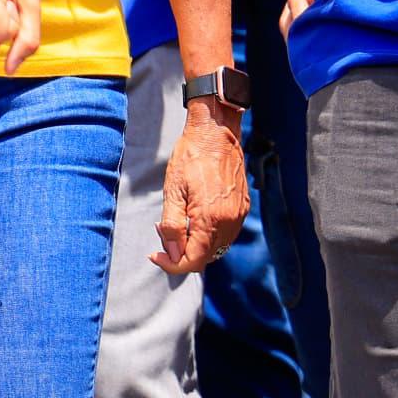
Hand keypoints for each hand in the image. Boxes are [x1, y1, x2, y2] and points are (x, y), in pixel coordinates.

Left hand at [160, 99, 249, 274]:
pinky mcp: (242, 207)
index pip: (194, 261)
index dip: (172, 265)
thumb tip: (174, 255)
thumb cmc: (190, 158)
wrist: (215, 132)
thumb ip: (173, 228)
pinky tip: (195, 216)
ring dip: (196, 244)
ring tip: (178, 222)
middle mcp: (229, 221)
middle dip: (182, 252)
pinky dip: (209, 234)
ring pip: (217, 247)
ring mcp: (238, 214)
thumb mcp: (173, 192)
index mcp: (210, 219)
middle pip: (206, 257)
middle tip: (163, 232)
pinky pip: (225, 233)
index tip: (156, 256)